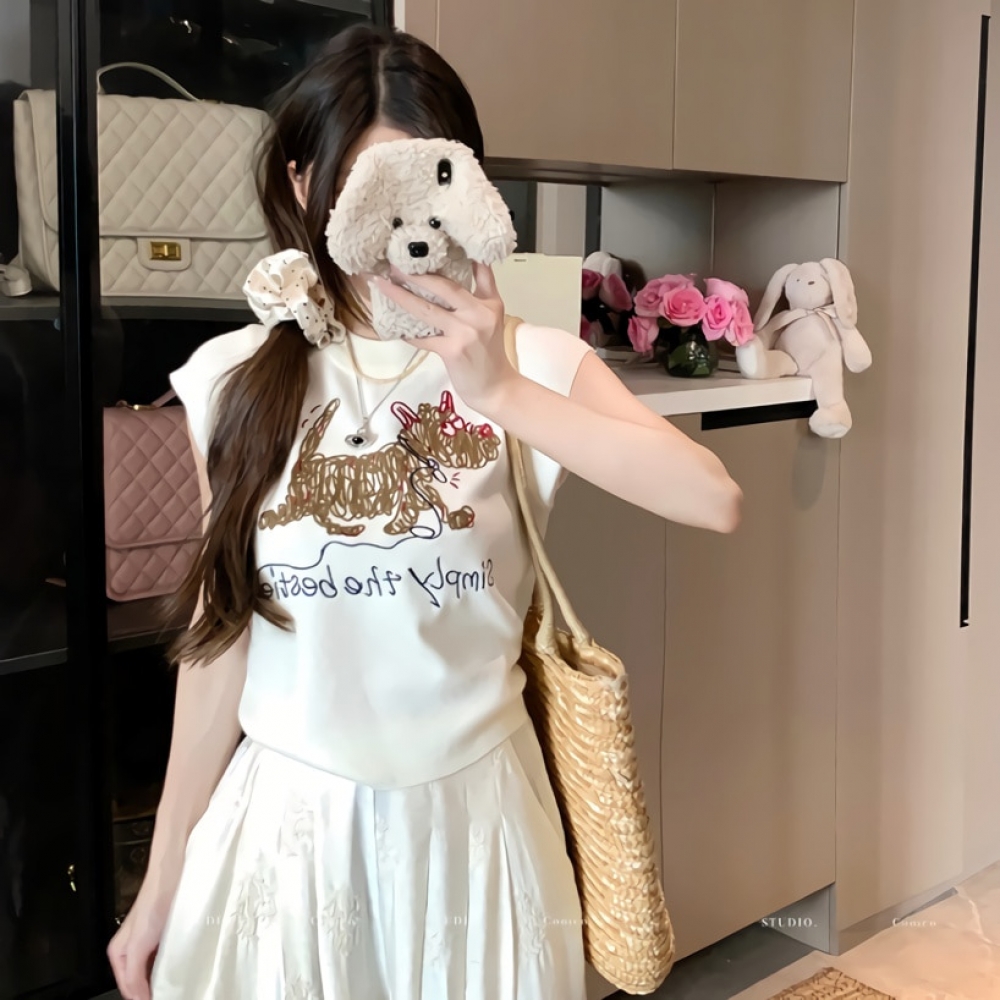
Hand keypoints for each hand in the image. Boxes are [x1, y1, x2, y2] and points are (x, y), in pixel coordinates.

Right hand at [107, 868, 179, 999]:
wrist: (172, 875)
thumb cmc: (154, 904)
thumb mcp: (138, 944)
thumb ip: (134, 974)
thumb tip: (140, 999)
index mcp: (119, 954)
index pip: (128, 989)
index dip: (142, 999)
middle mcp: (132, 949)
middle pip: (140, 981)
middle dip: (152, 991)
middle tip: (171, 995)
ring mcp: (150, 942)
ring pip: (154, 970)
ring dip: (163, 980)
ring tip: (177, 988)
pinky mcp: (166, 934)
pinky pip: (167, 958)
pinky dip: (173, 967)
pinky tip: (183, 971)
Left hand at [370, 262, 518, 417]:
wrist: (494, 386)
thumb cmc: (489, 350)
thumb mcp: (492, 315)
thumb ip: (482, 287)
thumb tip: (469, 258)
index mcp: (489, 302)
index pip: (477, 269)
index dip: (455, 253)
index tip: (427, 243)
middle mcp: (478, 313)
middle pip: (442, 287)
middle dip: (415, 274)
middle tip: (393, 263)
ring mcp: (465, 332)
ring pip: (427, 309)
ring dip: (401, 296)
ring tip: (382, 284)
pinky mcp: (452, 351)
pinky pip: (423, 338)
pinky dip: (408, 332)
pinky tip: (393, 326)